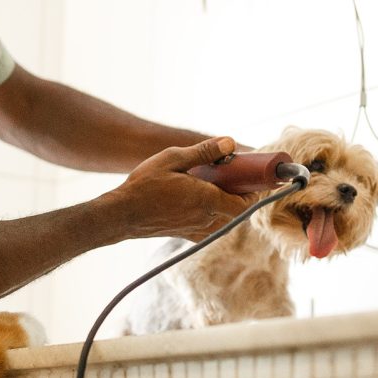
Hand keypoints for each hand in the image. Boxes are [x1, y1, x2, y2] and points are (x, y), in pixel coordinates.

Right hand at [100, 137, 253, 241]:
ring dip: (226, 203)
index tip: (254, 177)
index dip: (255, 191)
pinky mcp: (187, 234)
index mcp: (207, 200)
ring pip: (224, 218)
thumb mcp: (173, 159)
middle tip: (233, 175)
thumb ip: (204, 152)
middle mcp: (206, 219)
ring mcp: (197, 229)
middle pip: (237, 210)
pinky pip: (210, 226)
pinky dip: (213, 213)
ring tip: (214, 185)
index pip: (246, 204)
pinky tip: (199, 199)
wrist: (122, 214)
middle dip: (240, 192)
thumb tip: (230, 143)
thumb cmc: (144, 185)